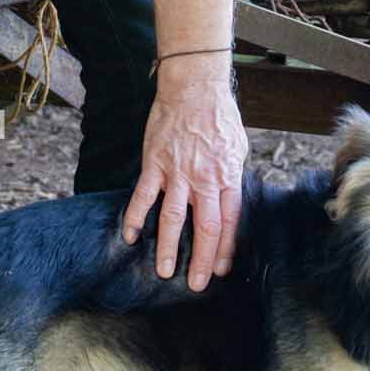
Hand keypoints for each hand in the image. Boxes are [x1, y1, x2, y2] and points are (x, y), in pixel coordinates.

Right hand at [120, 60, 246, 289]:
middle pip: (205, 226)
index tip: (220, 270)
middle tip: (195, 284)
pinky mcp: (155, 163)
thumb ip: (231, 176)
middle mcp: (204, 178)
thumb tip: (228, 201)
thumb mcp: (237, 147)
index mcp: (227, 176)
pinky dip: (137, 217)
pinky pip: (144, 195)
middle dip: (201, 259)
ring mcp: (178, 172)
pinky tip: (132, 236)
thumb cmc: (219, 116)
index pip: (229, 221)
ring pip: (174, 217)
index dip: (225, 249)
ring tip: (165, 271)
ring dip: (169, 247)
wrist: (194, 86)